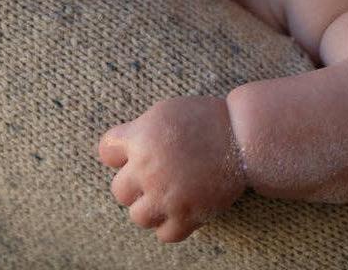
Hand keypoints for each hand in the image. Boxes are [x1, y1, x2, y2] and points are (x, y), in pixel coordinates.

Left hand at [98, 95, 246, 242]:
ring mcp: (166, 196)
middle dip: (134, 183)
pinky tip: (178, 209)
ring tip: (165, 195)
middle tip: (154, 175)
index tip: (133, 151)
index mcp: (140, 139)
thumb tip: (121, 153)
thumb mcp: (164, 112)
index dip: (119, 152)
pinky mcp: (187, 216)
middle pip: (120, 190)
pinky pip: (164, 234)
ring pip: (138, 217)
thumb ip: (139, 132)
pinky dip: (169, 225)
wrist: (241, 137)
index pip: (106, 151)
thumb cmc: (204, 119)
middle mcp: (147, 169)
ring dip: (149, 207)